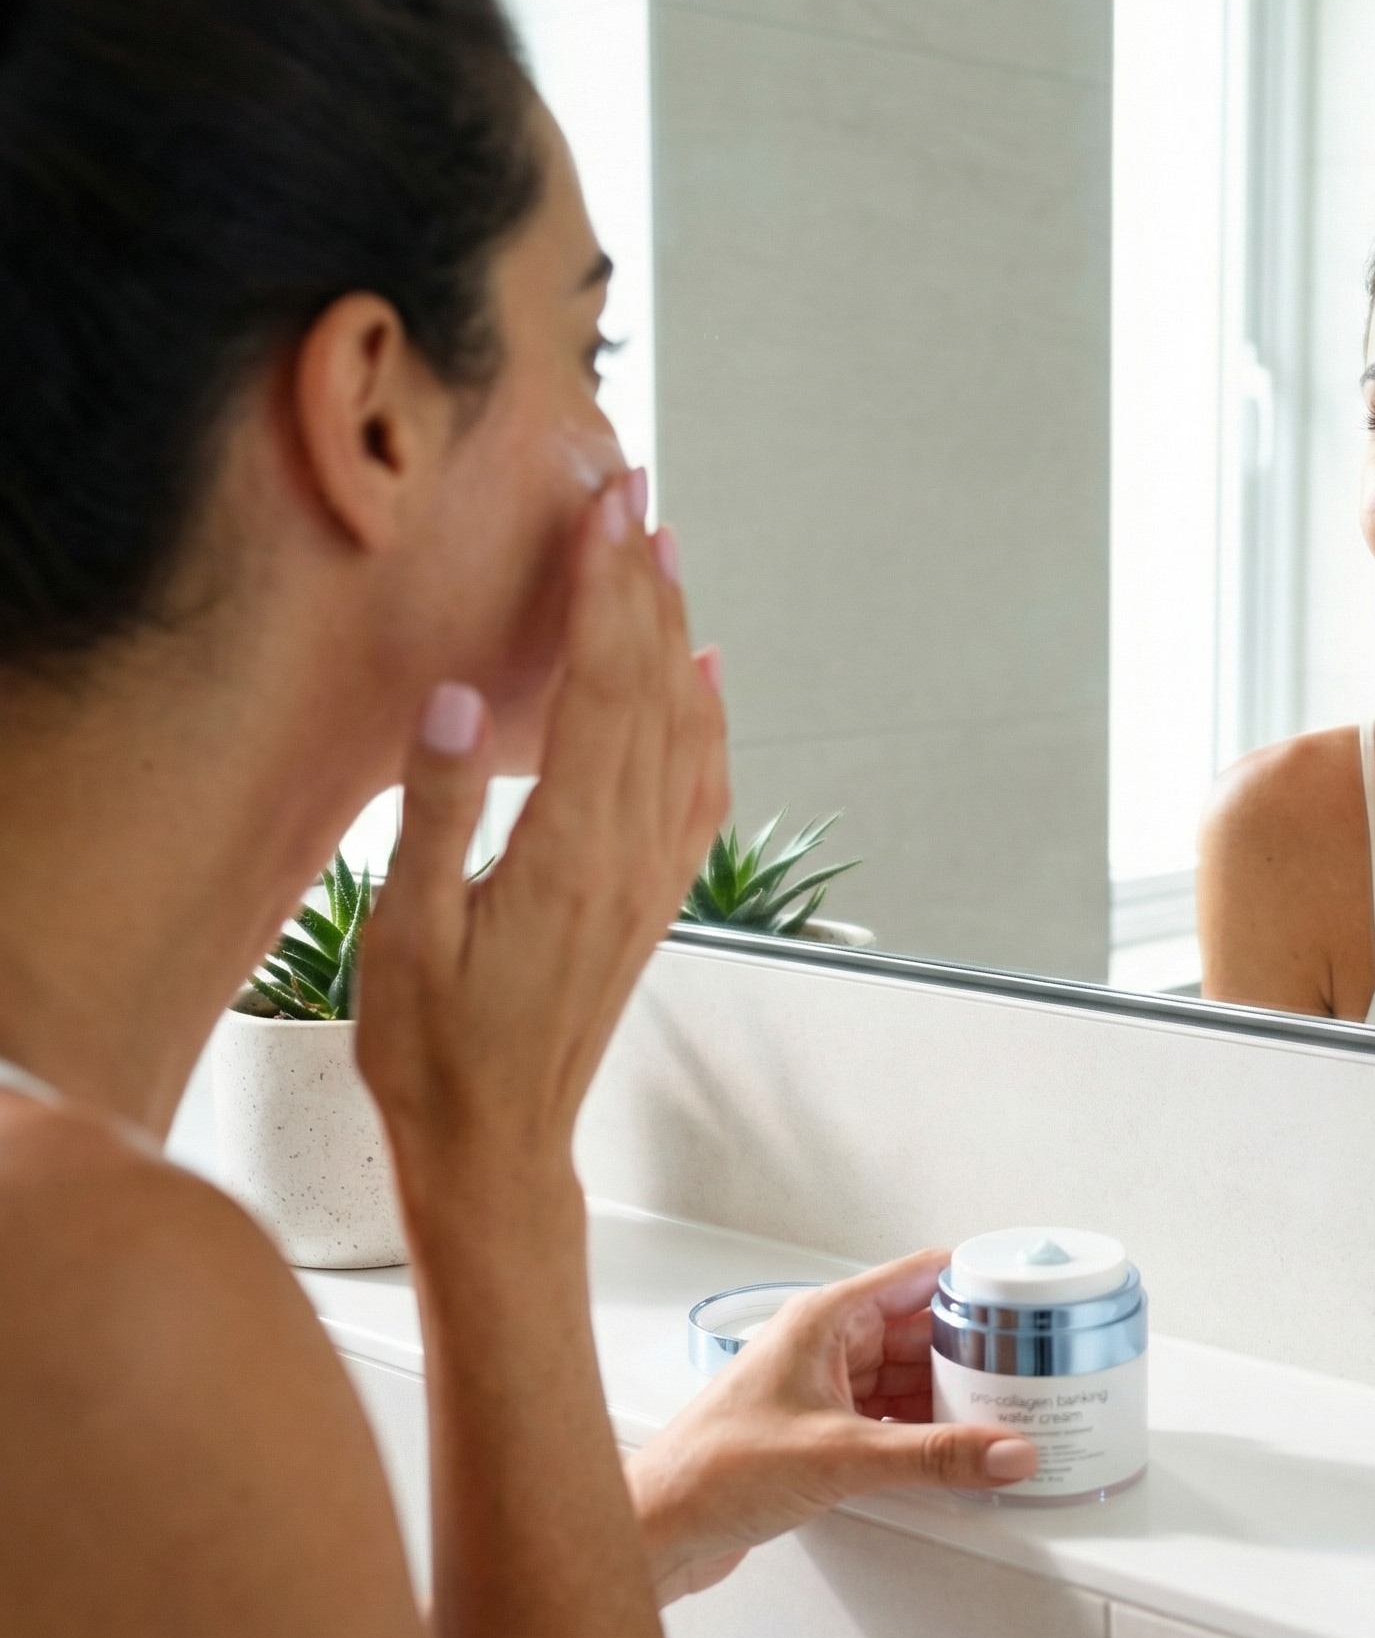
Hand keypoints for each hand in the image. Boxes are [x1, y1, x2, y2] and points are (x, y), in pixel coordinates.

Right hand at [357, 470, 728, 1246]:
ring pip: (683, 730)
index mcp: (567, 852)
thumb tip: (459, 701)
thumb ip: (436, 813)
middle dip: (644, 585)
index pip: (600, 690)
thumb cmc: (433, 1047)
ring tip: (664, 554)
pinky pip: (699, 788)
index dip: (605, 592)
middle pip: (651, 690)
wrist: (497, 1142)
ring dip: (674, 635)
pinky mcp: (652, 896)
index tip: (604, 510)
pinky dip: (706, 718)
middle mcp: (629, 854)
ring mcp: (651, 876)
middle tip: (636, 494)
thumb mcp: (406, 932)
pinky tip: (701, 674)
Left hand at [626, 1251, 1041, 1603]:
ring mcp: (823, 1387)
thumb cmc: (711, 1469)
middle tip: (1029, 1368)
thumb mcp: (842, 1456)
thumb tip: (1006, 1451)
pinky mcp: (821, 1431)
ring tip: (1006, 1412)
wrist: (656, 1528)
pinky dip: (925, 1431)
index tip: (1024, 1296)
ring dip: (951, 1396)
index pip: (918, 1275)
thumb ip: (934, 1456)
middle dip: (973, 1350)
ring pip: (908, 1377)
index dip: (973, 1281)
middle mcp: (826, 1344)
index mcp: (826, 1318)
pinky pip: (890, 1416)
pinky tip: (956, 1450)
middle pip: (921, 1330)